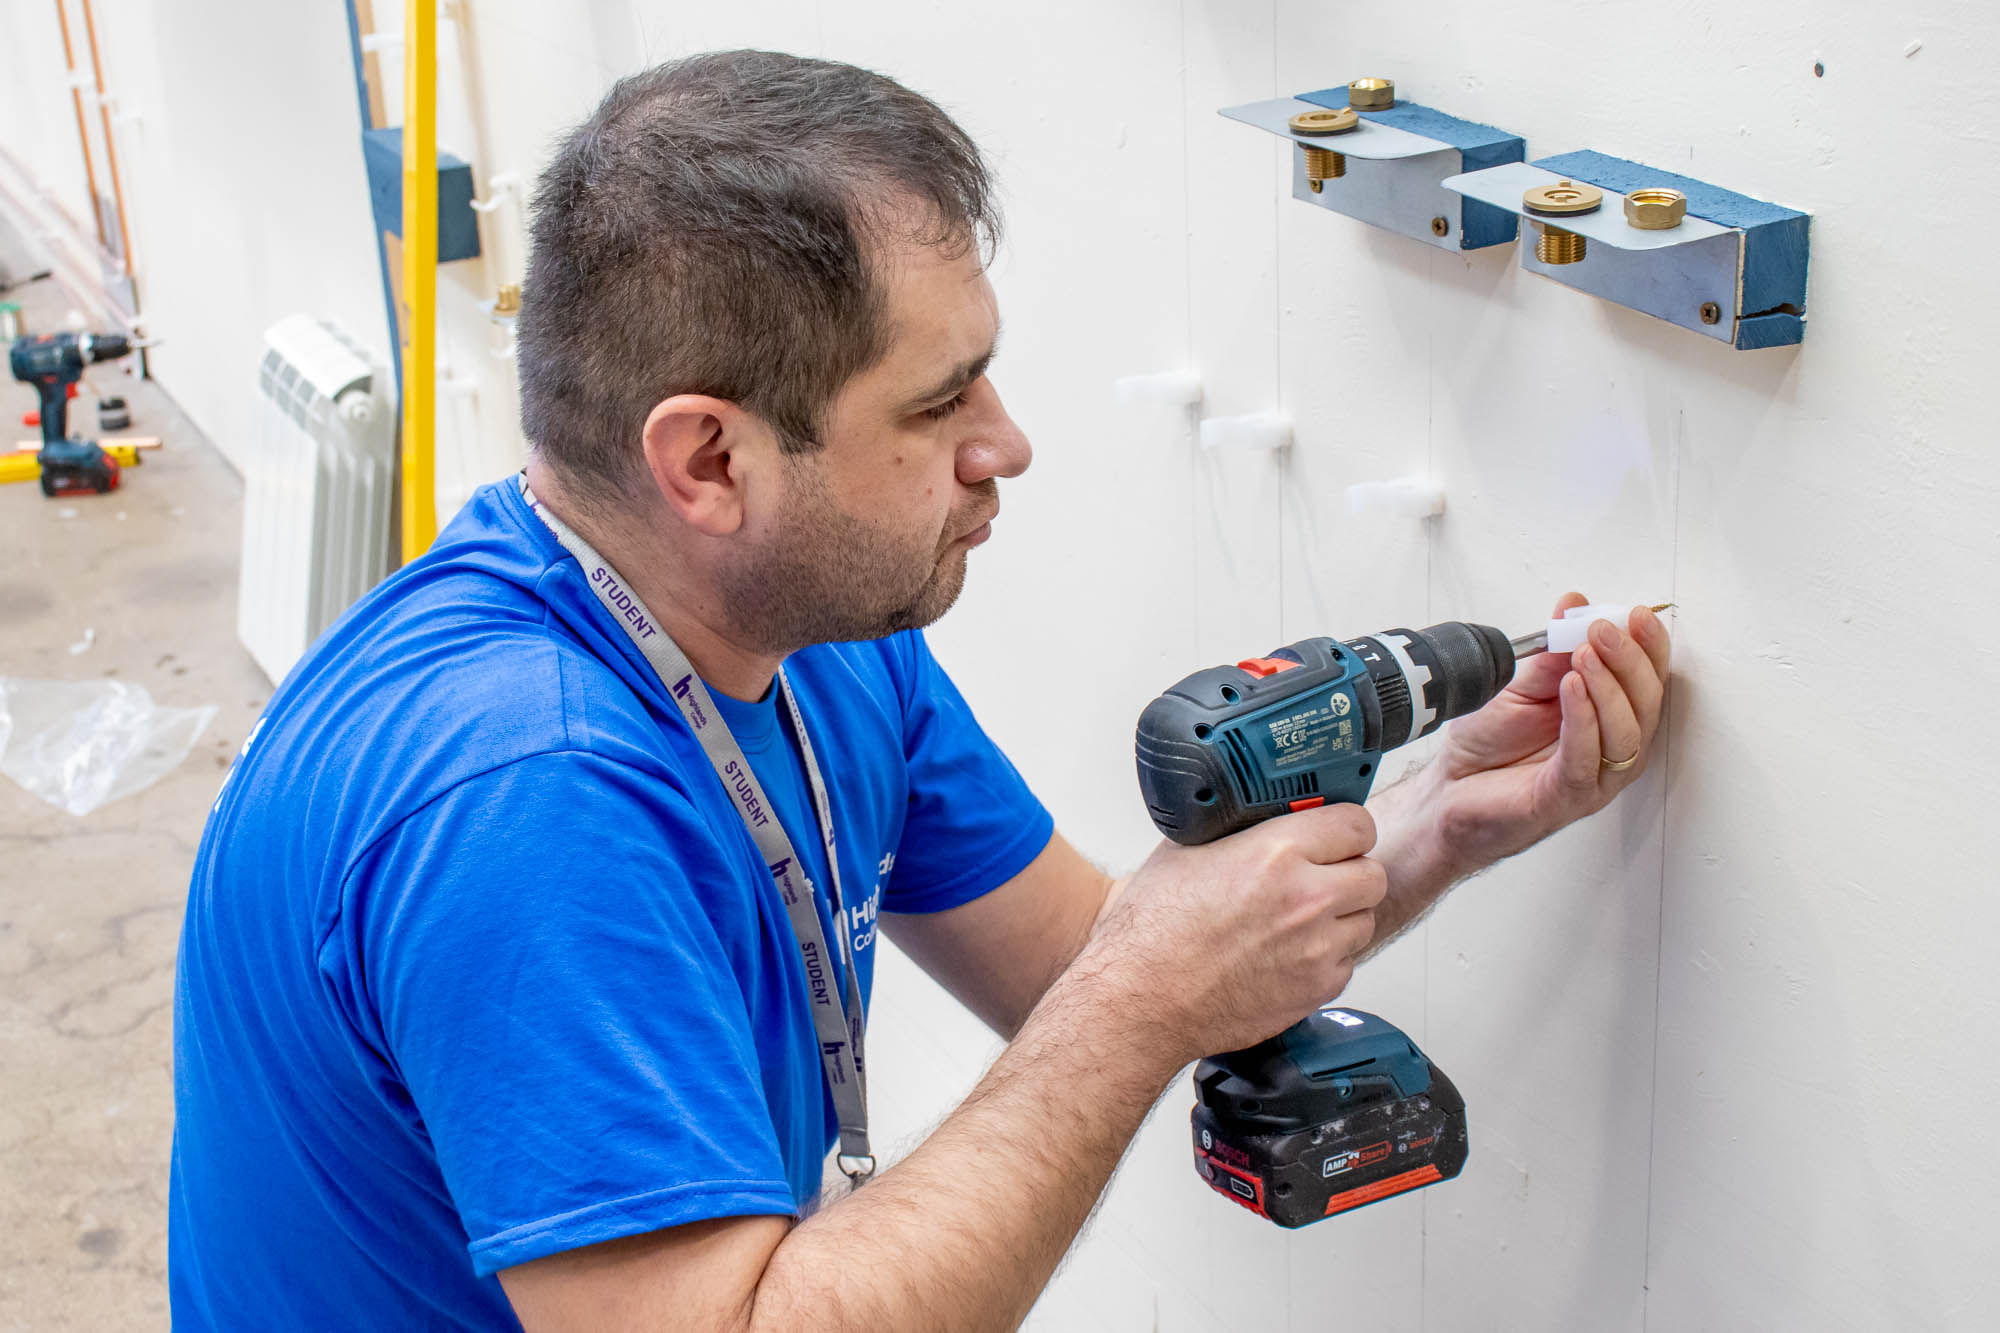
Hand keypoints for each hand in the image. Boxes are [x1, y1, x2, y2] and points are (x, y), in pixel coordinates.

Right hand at [1082, 805, 1387, 1061]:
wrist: (1141, 998)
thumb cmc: (1152, 930)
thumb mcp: (1187, 849)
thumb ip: (1240, 829)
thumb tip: (1265, 816)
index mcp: (1277, 853)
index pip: (1356, 824)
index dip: (1346, 829)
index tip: (1336, 835)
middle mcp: (1307, 899)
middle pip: (1373, 873)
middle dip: (1351, 871)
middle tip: (1325, 876)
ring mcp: (1317, 948)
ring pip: (1364, 920)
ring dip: (1342, 916)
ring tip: (1301, 919)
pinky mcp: (1316, 989)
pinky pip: (1346, 962)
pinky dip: (1326, 957)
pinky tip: (1288, 954)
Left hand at [1419, 592, 1670, 874]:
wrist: (1449, 790)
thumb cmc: (1488, 745)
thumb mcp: (1519, 685)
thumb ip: (1551, 652)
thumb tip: (1573, 605)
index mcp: (1609, 718)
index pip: (1646, 680)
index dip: (1649, 647)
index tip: (1636, 614)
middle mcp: (1612, 749)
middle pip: (1645, 704)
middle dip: (1629, 661)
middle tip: (1603, 631)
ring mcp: (1594, 777)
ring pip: (1626, 734)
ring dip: (1608, 688)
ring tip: (1585, 655)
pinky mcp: (1565, 797)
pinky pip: (1586, 758)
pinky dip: (1583, 719)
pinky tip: (1572, 689)